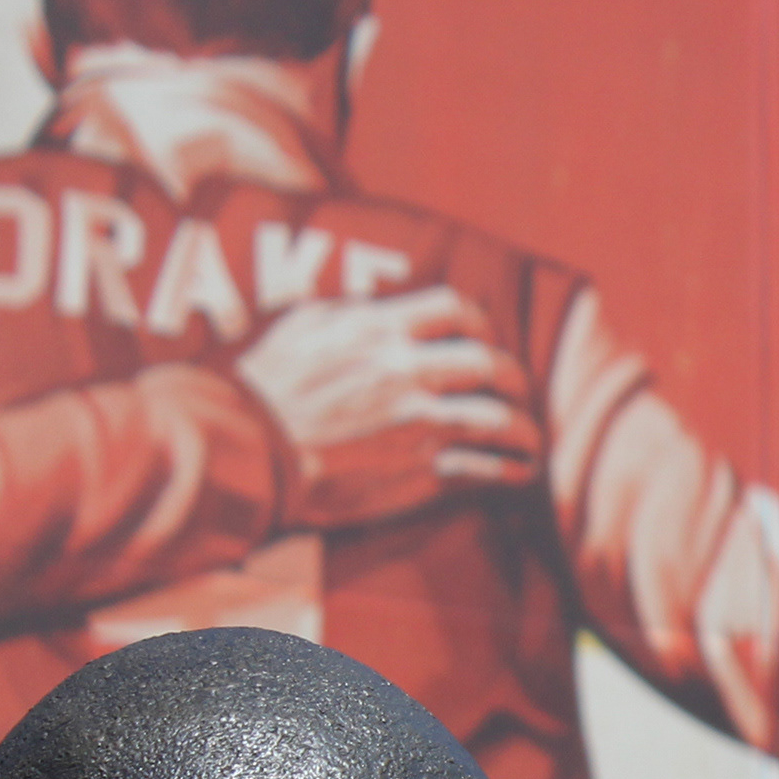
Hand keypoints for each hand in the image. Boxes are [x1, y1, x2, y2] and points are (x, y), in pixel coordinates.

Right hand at [232, 287, 538, 528]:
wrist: (247, 448)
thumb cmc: (262, 387)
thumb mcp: (302, 326)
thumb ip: (349, 314)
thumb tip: (378, 308)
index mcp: (380, 329)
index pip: (454, 309)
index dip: (479, 321)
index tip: (483, 334)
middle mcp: (407, 371)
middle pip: (488, 362)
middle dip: (513, 376)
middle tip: (517, 387)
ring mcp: (417, 422)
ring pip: (496, 418)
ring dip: (523, 428)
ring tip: (531, 437)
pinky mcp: (417, 469)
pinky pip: (480, 467)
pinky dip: (508, 469)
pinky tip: (519, 471)